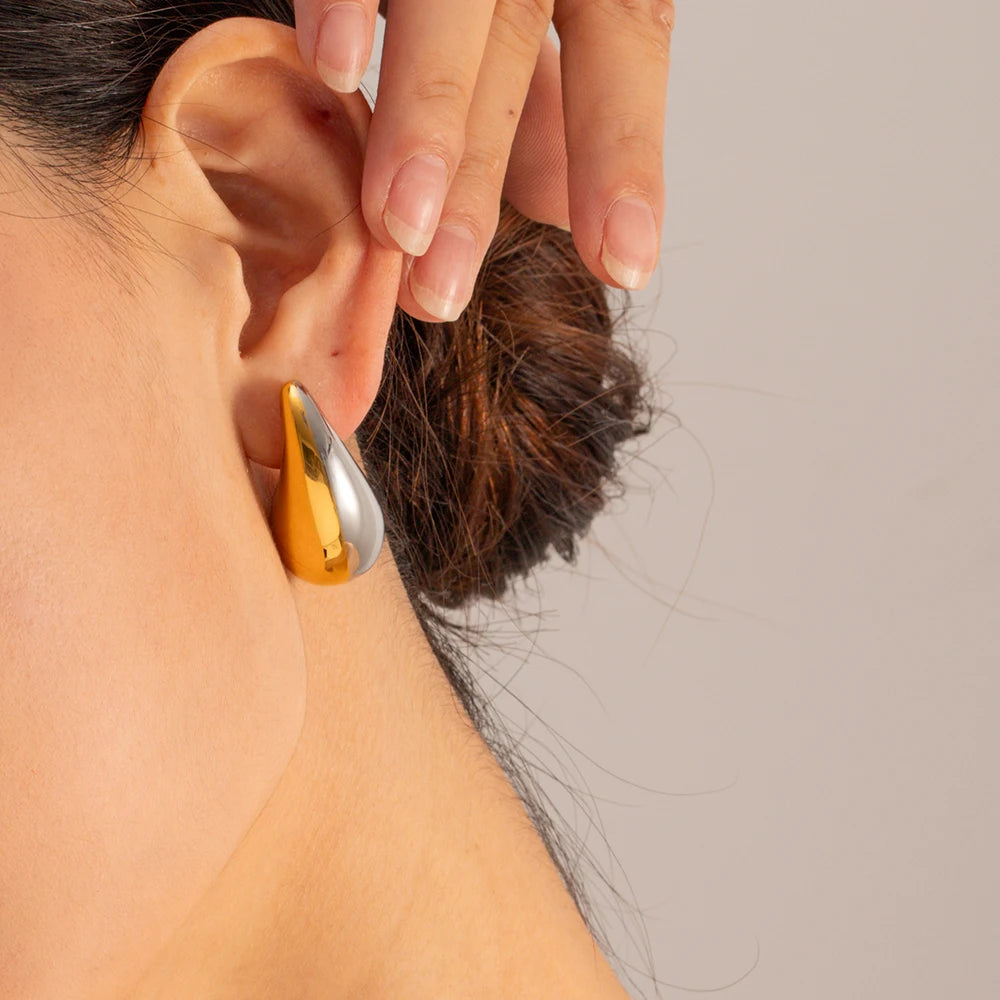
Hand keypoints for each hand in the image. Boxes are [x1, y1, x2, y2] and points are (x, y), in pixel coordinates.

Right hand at [294, 0, 673, 320]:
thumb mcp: (539, 10)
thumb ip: (545, 104)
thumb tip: (558, 208)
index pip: (624, 48)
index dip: (623, 156)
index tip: (624, 262)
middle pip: (511, 46)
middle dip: (478, 174)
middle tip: (441, 290)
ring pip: (444, 6)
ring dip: (418, 115)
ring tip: (397, 224)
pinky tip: (333, 67)